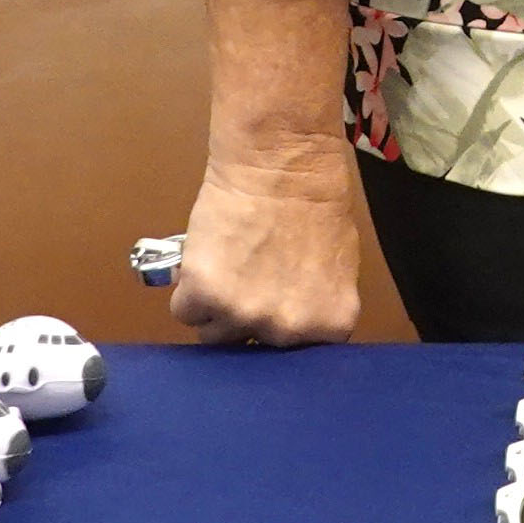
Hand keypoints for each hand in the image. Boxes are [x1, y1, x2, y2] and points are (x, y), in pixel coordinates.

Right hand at [167, 140, 370, 345]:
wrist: (279, 166)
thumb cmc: (315, 204)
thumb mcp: (338, 267)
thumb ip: (317, 307)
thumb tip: (295, 326)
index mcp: (329, 325)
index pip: (297, 356)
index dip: (280, 330)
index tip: (274, 311)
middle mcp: (288, 330)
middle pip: (254, 348)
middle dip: (248, 321)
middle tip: (248, 282)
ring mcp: (245, 316)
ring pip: (213, 335)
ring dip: (213, 309)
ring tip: (225, 268)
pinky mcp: (204, 296)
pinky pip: (185, 311)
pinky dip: (188, 291)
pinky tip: (205, 260)